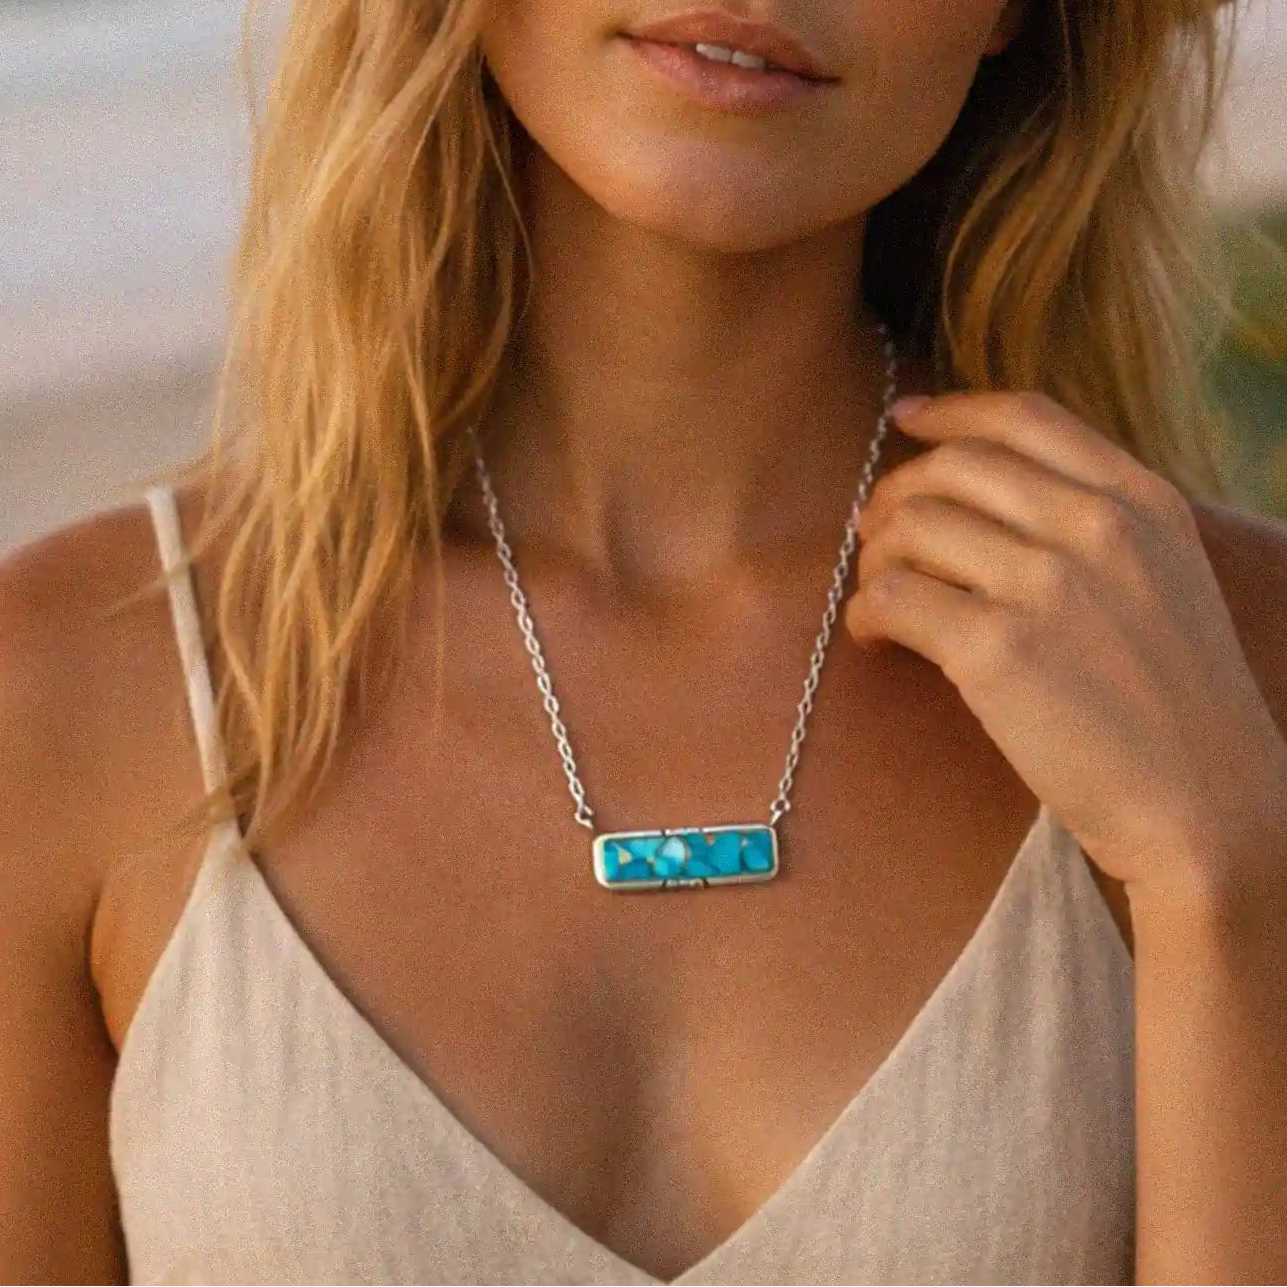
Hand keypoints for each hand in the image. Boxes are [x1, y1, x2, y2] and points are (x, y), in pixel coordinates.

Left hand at [845, 391, 1286, 890]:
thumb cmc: (1176, 705)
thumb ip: (1096, 524)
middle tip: (875, 538)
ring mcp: (1046, 585)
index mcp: (1142, 501)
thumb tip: (983, 495)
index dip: (950, 413)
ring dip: (875, 559)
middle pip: (952, 467)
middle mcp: (1095, 527)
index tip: (905, 420)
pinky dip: (866, 613)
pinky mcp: (996, 649)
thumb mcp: (1166, 578)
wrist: (1206, 806)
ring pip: (910, 526)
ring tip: (880, 597)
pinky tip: (875, 638)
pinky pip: (891, 596)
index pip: (1024, 417)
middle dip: (894, 496)